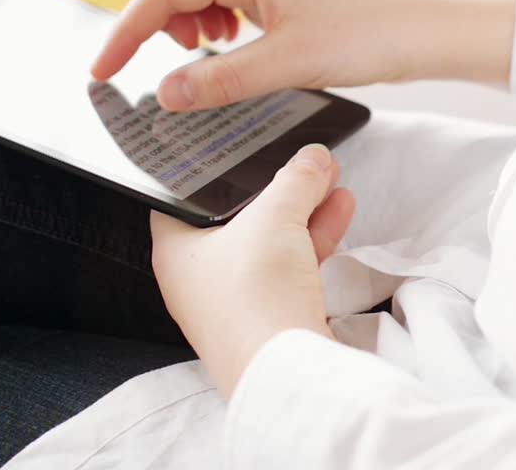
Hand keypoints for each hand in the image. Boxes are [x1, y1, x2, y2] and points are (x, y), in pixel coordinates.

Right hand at [90, 0, 515, 110]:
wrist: (425, 30)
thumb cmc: (369, 36)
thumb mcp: (287, 65)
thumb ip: (221, 79)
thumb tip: (166, 92)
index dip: (125, 31)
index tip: (104, 70)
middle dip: (155, 5)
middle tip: (177, 53)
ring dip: (187, 9)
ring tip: (212, 50)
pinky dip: (215, 13)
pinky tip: (238, 44)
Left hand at [150, 143, 353, 396]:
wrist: (285, 370)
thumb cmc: (256, 293)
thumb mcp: (275, 218)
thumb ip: (294, 180)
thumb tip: (312, 157)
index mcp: (176, 249)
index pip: (183, 194)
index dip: (212, 167)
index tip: (238, 144)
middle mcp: (198, 276)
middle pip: (236, 216)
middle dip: (275, 185)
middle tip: (301, 159)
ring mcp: (234, 298)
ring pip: (268, 241)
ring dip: (301, 209)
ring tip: (330, 175)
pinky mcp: (268, 315)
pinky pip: (288, 266)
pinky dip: (311, 238)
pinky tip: (339, 209)